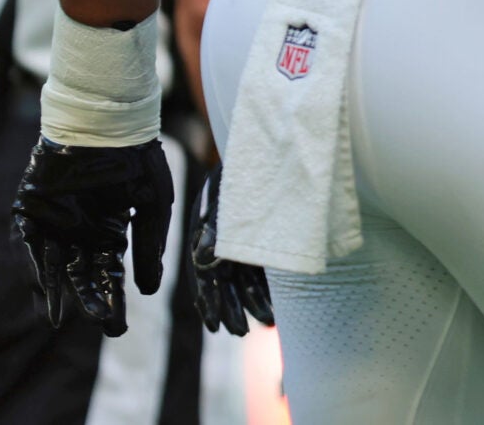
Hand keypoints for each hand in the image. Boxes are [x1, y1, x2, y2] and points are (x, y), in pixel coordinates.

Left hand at [13, 136, 174, 335]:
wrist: (109, 123)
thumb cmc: (137, 158)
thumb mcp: (154, 204)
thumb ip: (150, 245)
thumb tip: (148, 290)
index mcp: (108, 232)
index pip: (108, 275)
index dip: (111, 299)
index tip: (115, 326)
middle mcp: (79, 232)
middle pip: (80, 276)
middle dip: (87, 300)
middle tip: (96, 323)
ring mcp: (53, 223)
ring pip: (52, 266)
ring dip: (54, 291)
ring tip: (56, 317)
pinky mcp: (29, 210)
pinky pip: (27, 244)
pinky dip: (32, 265)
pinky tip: (40, 285)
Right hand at [187, 162, 273, 336]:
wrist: (264, 150)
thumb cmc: (239, 174)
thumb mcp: (223, 198)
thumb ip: (214, 229)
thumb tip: (203, 261)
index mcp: (205, 238)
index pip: (205, 279)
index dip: (209, 303)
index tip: (214, 327)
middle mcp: (222, 245)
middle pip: (226, 285)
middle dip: (233, 310)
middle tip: (241, 333)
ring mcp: (243, 244)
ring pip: (246, 281)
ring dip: (254, 303)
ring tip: (267, 323)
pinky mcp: (262, 241)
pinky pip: (264, 270)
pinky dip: (269, 288)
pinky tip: (280, 304)